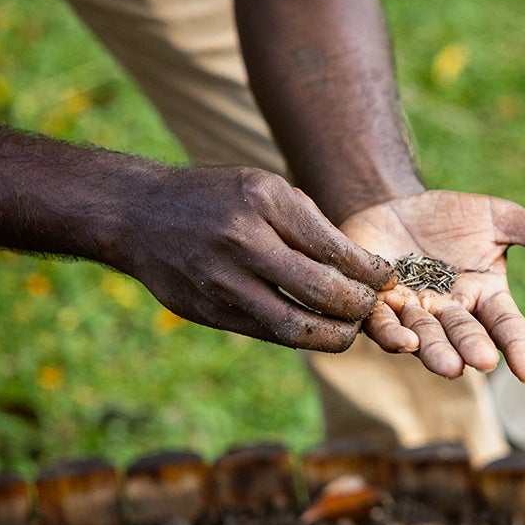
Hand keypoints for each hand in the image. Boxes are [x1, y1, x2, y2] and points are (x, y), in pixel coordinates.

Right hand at [116, 166, 393, 351]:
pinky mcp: (208, 311)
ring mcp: (222, 280)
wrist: (139, 214)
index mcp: (264, 201)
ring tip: (349, 330)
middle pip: (321, 291)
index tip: (386, 280)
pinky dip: (298, 336)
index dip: (370, 273)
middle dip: (358, 307)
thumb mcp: (264, 188)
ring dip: (333, 335)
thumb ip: (309, 224)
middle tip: (373, 308)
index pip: (335, 249)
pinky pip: (266, 333)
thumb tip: (362, 267)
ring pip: (294, 326)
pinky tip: (314, 330)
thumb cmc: (215, 197)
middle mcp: (243, 240)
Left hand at [339, 191, 524, 381]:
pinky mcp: (378, 306)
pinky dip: (392, 334)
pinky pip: (384, 325)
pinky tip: (402, 341)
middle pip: (465, 336)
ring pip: (427, 338)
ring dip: (436, 352)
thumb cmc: (449, 219)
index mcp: (485, 298)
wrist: (392, 206)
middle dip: (472, 349)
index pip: (508, 327)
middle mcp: (451, 313)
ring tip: (448, 365)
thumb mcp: (498, 218)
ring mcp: (415, 314)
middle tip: (481, 362)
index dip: (519, 349)